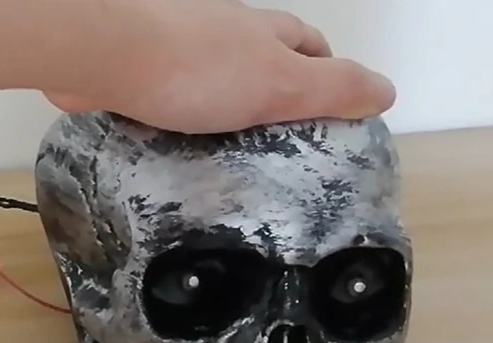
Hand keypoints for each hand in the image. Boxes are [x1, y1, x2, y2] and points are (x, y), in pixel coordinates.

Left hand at [44, 0, 394, 132]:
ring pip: (220, 81)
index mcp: (265, 34)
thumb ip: (332, 89)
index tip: (332, 117)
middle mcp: (226, 34)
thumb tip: (387, 91)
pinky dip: (190, 121)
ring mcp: (180, 50)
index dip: (329, 74)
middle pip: (266, 60)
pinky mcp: (142, 74)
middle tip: (287, 144)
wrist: (105, 53)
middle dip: (283, 92)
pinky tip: (187, 150)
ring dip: (234, 109)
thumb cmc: (201, 69)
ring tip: (239, 158)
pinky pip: (177, 99)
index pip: (312, 47)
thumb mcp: (283, 83)